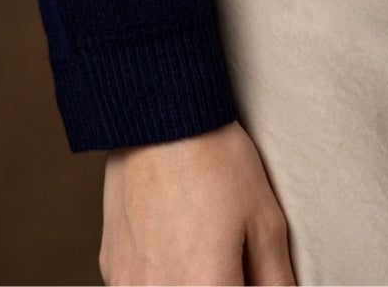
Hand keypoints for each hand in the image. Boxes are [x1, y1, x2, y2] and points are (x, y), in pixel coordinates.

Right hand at [99, 120, 294, 284]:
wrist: (160, 118)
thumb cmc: (216, 162)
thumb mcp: (266, 221)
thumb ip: (277, 280)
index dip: (244, 283)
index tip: (248, 269)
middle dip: (219, 280)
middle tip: (228, 253)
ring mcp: (129, 284)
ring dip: (189, 279)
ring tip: (200, 241)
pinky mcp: (110, 268)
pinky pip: (142, 285)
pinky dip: (161, 274)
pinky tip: (172, 239)